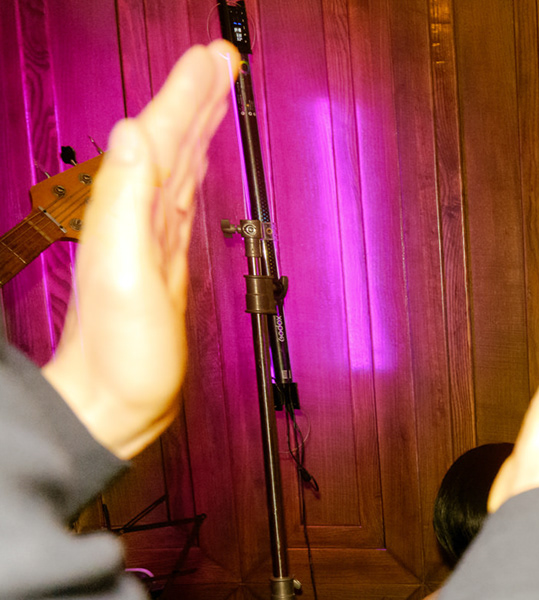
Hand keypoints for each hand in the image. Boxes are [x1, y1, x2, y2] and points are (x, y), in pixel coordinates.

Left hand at [42, 42, 236, 458]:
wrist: (117, 404)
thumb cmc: (120, 353)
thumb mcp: (122, 270)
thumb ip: (124, 198)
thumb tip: (135, 133)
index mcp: (129, 212)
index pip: (161, 136)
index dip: (187, 94)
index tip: (214, 59)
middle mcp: (139, 218)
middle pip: (172, 142)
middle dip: (198, 96)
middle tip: (223, 60)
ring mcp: (153, 239)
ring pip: (180, 164)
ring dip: (199, 125)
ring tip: (218, 92)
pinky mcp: (167, 262)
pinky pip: (184, 197)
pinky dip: (195, 169)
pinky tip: (200, 162)